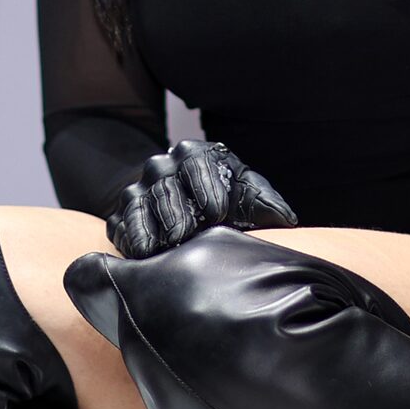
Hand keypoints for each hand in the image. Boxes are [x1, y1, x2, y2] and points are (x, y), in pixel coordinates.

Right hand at [106, 140, 296, 259]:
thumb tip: (287, 220)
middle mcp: (162, 167)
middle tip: (187, 235)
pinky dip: (132, 238)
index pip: (198, 165)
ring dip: (153, 227)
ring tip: (164, 247)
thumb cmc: (222, 197)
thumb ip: (264, 201)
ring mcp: (139, 189)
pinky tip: (142, 254)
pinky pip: (123, 223)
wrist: (181, 203)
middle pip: (167, 187)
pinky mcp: (122, 213)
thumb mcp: (244, 193)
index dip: (207, 188)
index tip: (218, 213)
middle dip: (178, 212)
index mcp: (194, 155)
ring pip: (142, 205)